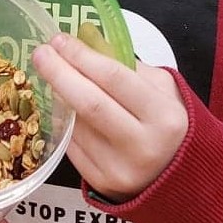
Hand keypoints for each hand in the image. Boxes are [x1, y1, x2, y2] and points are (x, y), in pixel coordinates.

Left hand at [32, 33, 187, 203]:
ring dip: (58, 97)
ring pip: (76, 125)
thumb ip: (127, 66)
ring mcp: (120, 168)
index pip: (114, 78)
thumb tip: (84, 45)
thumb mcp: (163, 89)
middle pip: (89, 103)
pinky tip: (61, 107)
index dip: (82, 56)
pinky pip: (72, 146)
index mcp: (164, 116)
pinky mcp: (101, 183)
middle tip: (41, 53)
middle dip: (59, 73)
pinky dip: (63, 123)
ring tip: (52, 77)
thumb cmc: (168, 123)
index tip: (59, 40)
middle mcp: (142, 145)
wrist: (181, 177)